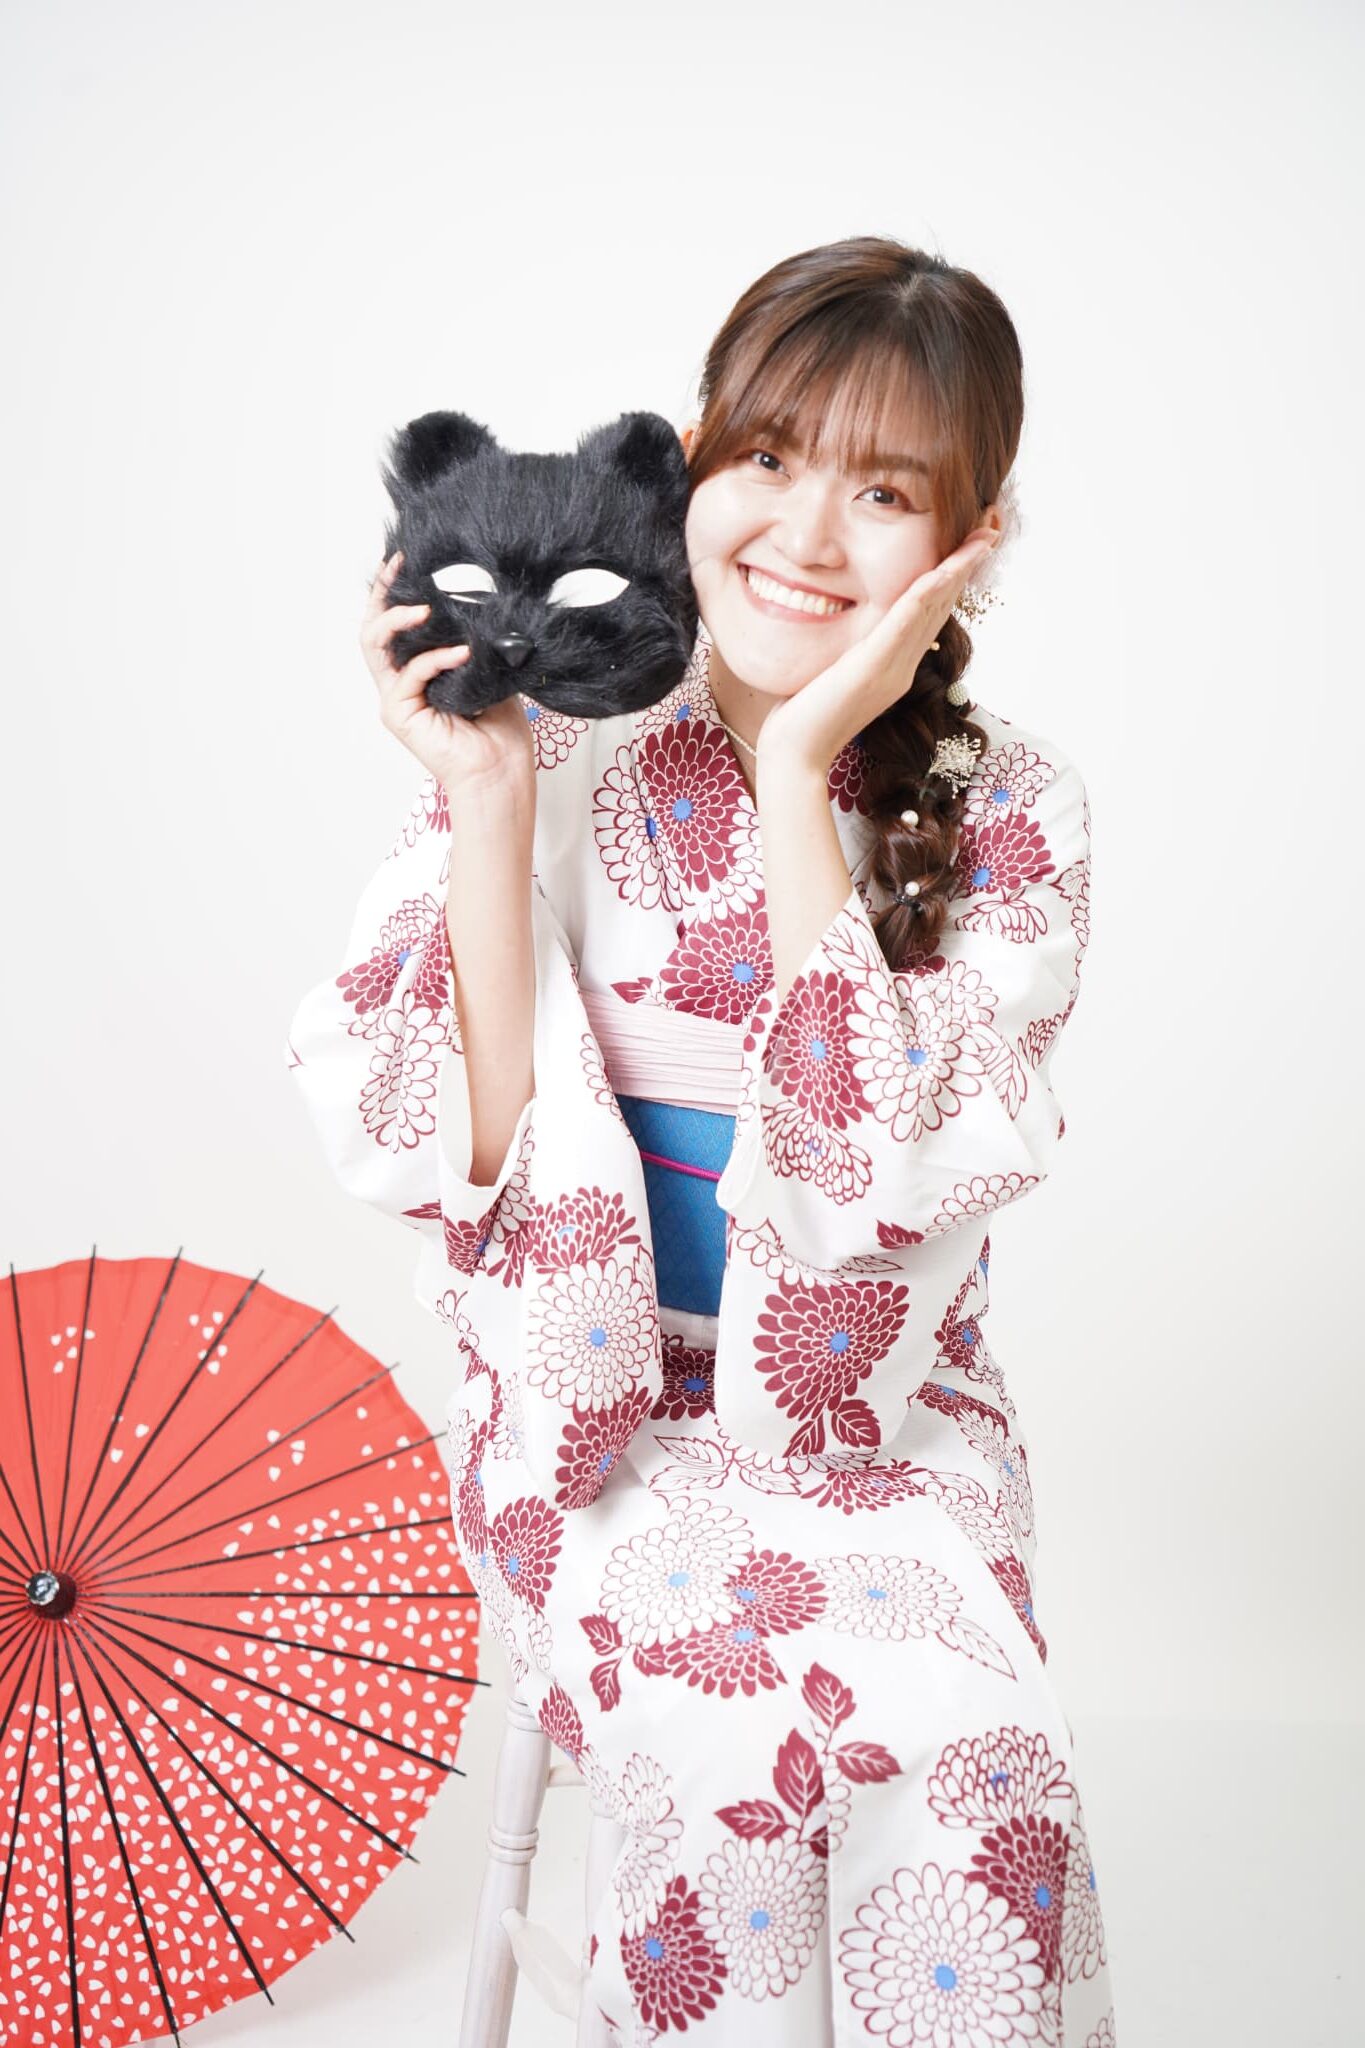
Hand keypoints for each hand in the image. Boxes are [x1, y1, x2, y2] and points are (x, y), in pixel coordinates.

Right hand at [360, 551, 536, 793]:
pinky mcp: (400, 714)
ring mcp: (397, 699)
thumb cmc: (499, 732)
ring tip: (424, 609)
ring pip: (376, 646)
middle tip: (400, 566)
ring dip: (397, 620)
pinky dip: (435, 659)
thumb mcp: (489, 671)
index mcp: (418, 674)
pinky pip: (410, 674)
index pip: (396, 626)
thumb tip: (480, 603)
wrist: (501, 772)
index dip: (395, 592)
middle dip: (383, 594)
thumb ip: (474, 642)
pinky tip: (462, 652)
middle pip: (373, 629)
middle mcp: (400, 684)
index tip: (406, 559)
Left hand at [755, 528, 1000, 776]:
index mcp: (896, 665)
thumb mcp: (834, 674)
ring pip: (933, 609)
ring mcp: (893, 669)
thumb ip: (849, 651)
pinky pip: (905, 624)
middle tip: (990, 529)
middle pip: (943, 606)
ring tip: (982, 538)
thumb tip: (844, 627)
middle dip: (967, 565)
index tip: (969, 545)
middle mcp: (903, 666)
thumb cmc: (804, 717)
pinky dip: (925, 594)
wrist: (796, 754)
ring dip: (959, 571)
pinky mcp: (873, 669)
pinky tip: (941, 570)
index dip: (952, 577)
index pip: (930, 613)